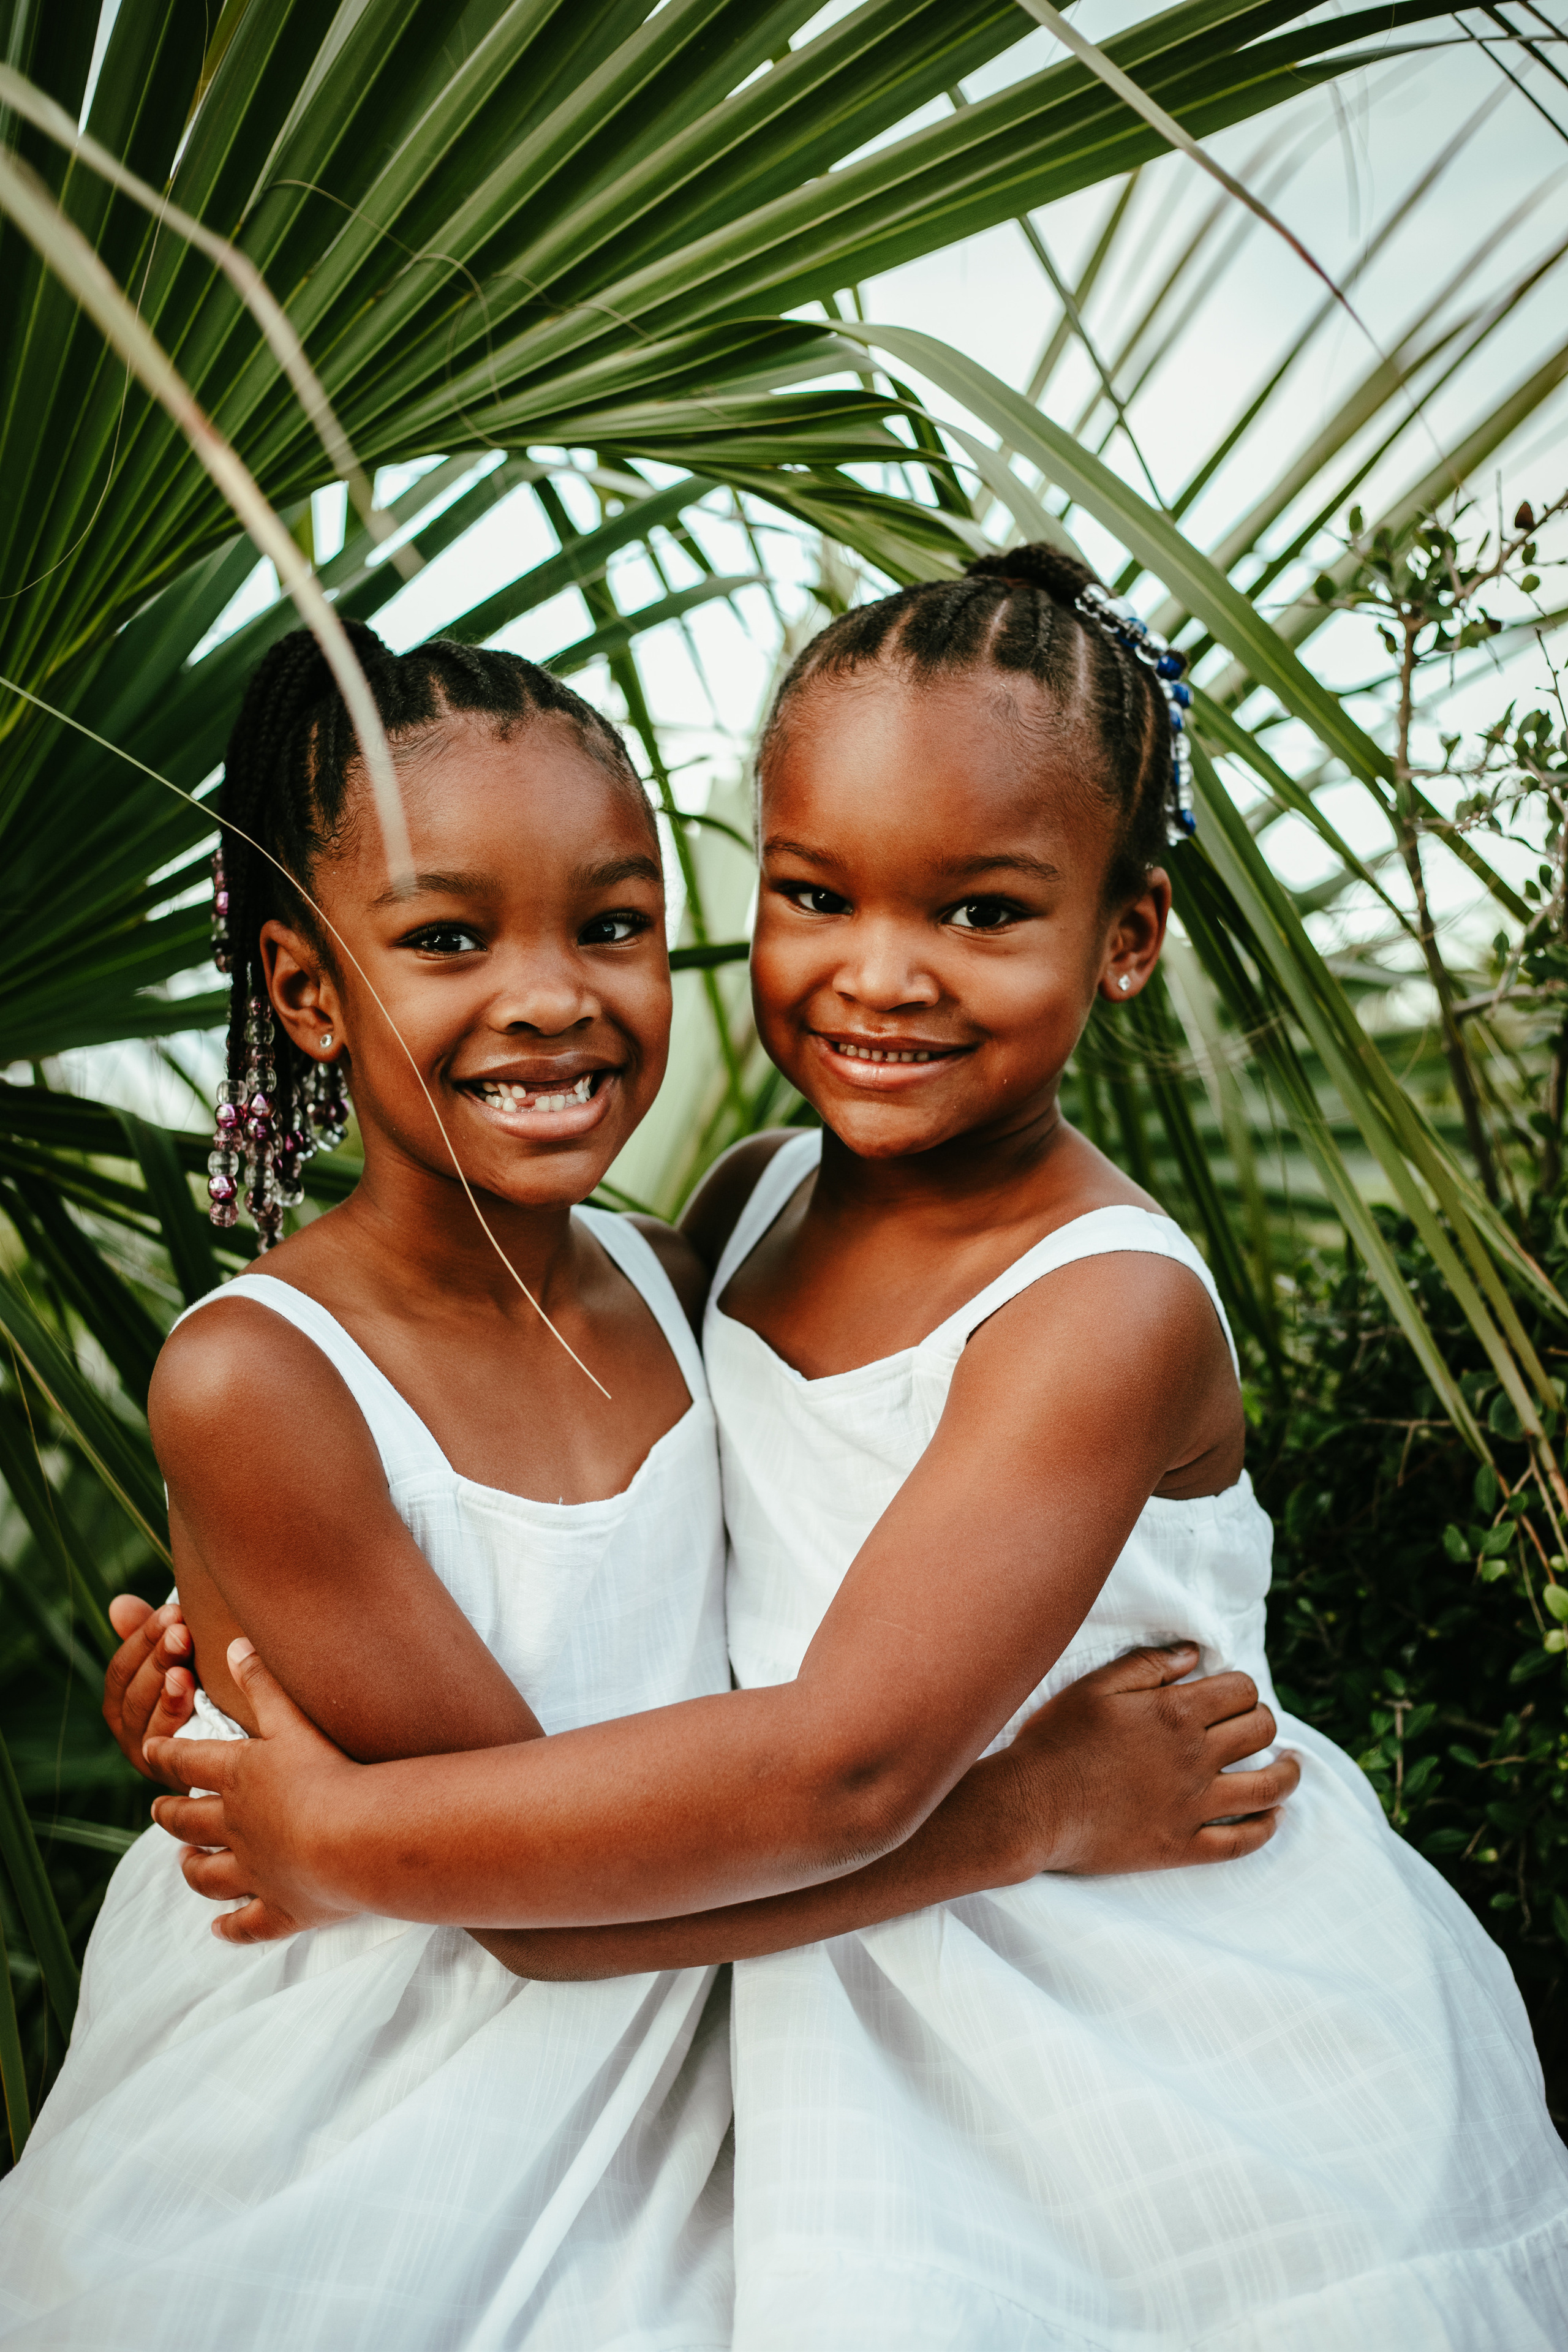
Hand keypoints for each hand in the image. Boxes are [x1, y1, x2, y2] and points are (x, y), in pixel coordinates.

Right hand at [103, 1595, 199, 1785]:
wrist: (242, 1743)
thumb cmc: (204, 1692)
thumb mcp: (178, 1661)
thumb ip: (149, 1636)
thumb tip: (119, 1603)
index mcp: (122, 1701)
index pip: (121, 1667)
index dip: (143, 1636)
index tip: (173, 1610)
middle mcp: (127, 1728)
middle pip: (131, 1687)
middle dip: (156, 1654)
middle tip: (182, 1628)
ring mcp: (145, 1751)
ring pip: (142, 1712)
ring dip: (162, 1682)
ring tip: (182, 1660)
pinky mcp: (168, 1768)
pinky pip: (161, 1739)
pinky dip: (170, 1712)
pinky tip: (188, 1689)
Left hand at [148, 1638, 362, 1943]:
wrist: (351, 1837)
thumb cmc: (325, 1772)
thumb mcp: (292, 1720)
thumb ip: (264, 1683)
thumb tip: (235, 1642)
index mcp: (237, 1777)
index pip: (189, 1762)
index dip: (168, 1753)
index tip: (149, 1749)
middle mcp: (235, 1827)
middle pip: (189, 1822)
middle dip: (171, 1814)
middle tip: (159, 1811)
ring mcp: (255, 1872)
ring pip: (209, 1876)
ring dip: (194, 1869)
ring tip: (184, 1863)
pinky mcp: (281, 1907)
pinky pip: (249, 1924)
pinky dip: (232, 1928)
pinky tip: (220, 1929)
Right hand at [1004, 1643, 1298, 1874]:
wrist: (1031, 1807)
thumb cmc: (1056, 1740)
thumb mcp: (1096, 1686)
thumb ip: (1149, 1665)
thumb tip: (1194, 1654)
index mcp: (1175, 1713)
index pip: (1239, 1690)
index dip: (1242, 1686)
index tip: (1231, 1692)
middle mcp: (1194, 1758)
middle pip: (1260, 1732)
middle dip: (1264, 1721)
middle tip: (1255, 1723)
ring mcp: (1193, 1806)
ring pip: (1266, 1788)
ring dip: (1288, 1773)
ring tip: (1290, 1766)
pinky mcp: (1182, 1846)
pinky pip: (1240, 1842)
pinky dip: (1266, 1829)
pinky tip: (1273, 1817)